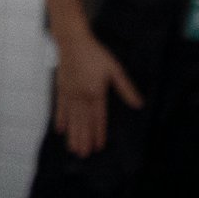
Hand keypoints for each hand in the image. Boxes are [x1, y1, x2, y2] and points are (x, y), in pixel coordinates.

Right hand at [52, 34, 139, 157]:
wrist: (72, 42)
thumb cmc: (96, 54)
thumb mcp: (115, 70)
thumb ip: (126, 88)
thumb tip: (138, 104)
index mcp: (95, 93)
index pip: (98, 118)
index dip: (99, 133)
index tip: (99, 146)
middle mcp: (81, 97)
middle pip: (83, 122)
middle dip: (84, 139)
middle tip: (83, 155)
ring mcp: (69, 94)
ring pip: (71, 119)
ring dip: (73, 135)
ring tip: (73, 148)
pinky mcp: (61, 90)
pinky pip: (60, 108)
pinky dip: (60, 120)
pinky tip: (60, 130)